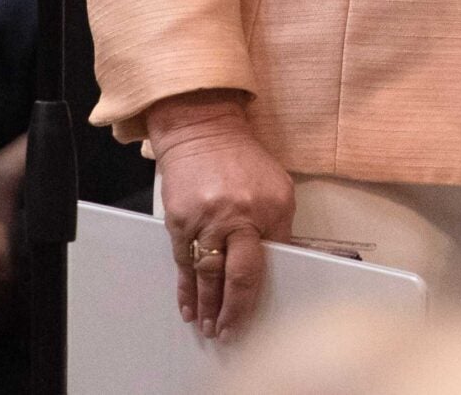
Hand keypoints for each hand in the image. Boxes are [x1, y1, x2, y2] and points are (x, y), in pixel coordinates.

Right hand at [150, 90, 293, 340]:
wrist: (202, 130)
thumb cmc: (241, 159)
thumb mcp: (276, 186)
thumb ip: (278, 224)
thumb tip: (279, 260)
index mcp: (272, 206)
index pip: (276, 257)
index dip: (267, 286)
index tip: (264, 311)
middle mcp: (241, 215)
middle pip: (241, 274)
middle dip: (237, 309)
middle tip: (231, 331)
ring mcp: (208, 220)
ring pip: (210, 275)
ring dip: (209, 306)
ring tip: (210, 327)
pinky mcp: (180, 222)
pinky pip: (185, 264)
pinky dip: (187, 289)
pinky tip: (189, 307)